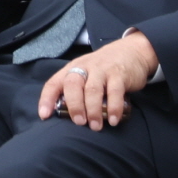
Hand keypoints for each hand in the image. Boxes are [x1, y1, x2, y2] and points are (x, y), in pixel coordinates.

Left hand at [38, 34, 159, 127]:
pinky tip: (113, 120)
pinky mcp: (119, 74)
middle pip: (72, 85)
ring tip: (95, 126)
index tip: (44, 116)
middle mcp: (85, 67)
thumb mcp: (86, 74)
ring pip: (93, 90)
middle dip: (74, 105)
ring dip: (93, 111)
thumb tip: (66, 116)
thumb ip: (77, 90)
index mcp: (72, 69)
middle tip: (79, 122)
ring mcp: (102, 70)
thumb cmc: (103, 69)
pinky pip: (115, 92)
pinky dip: (113, 108)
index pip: (54, 83)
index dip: (47, 99)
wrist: (132, 51)